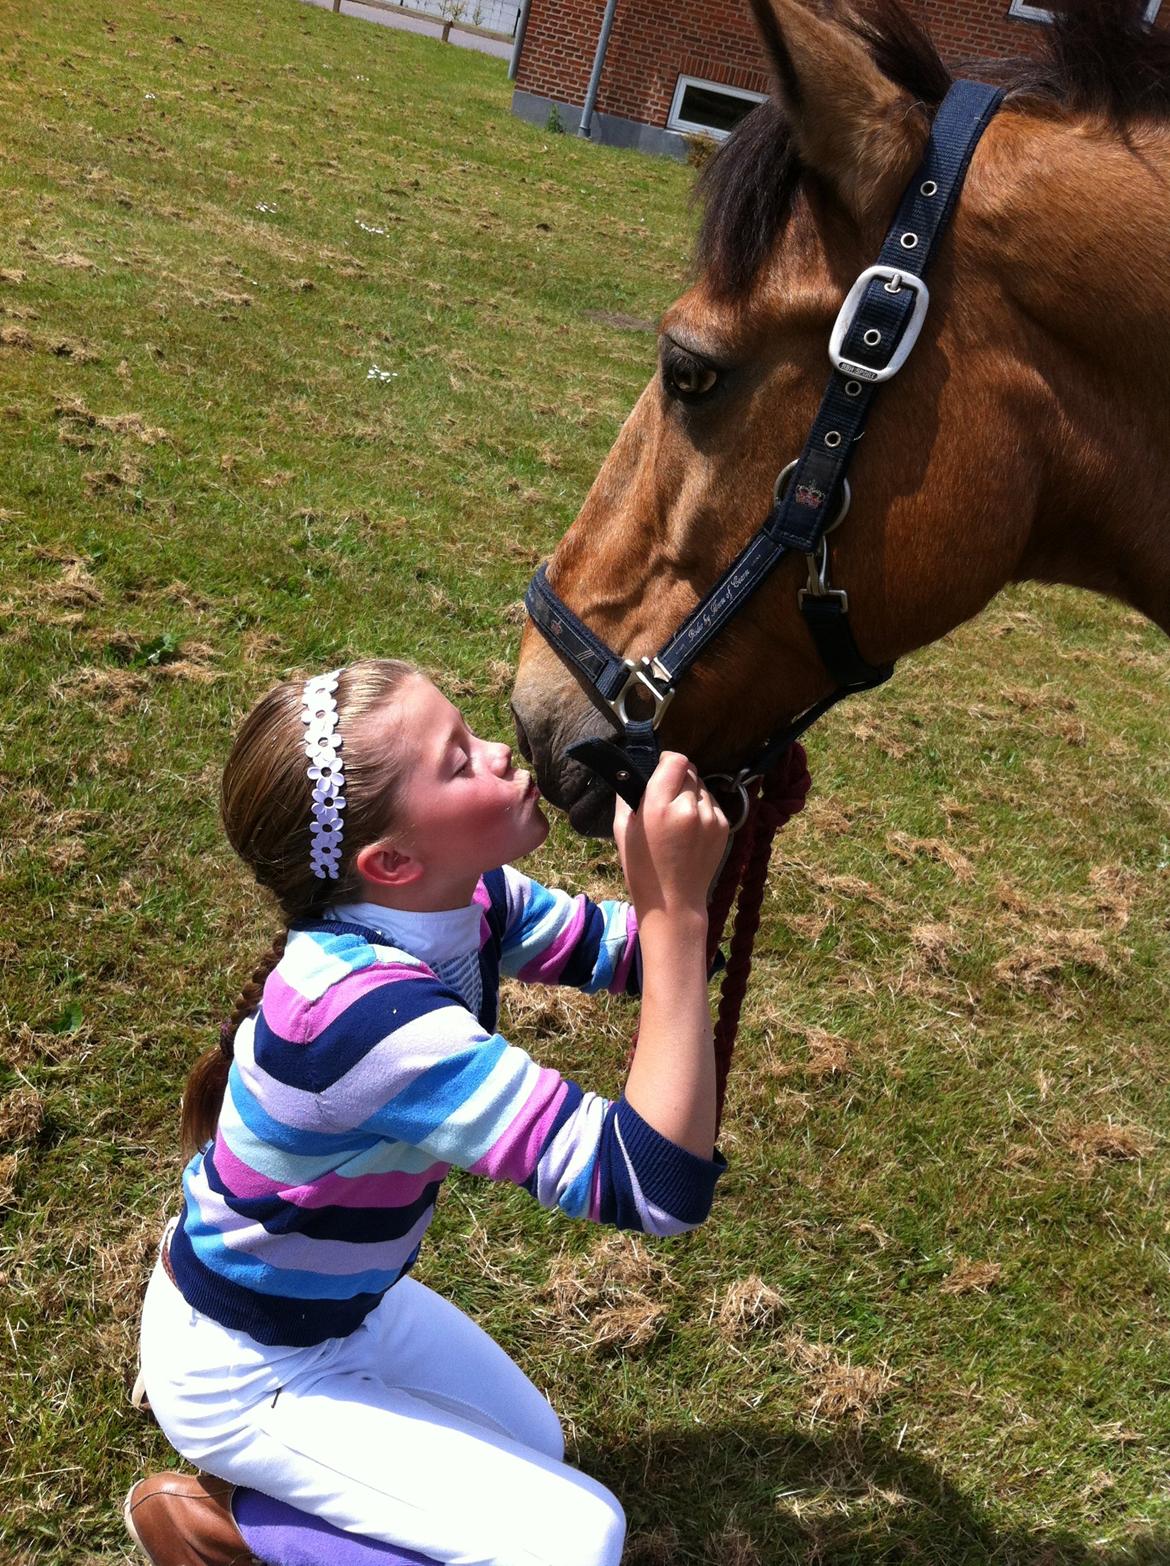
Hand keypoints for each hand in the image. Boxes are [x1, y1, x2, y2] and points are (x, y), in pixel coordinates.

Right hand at [613, 752, 727, 922]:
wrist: (674, 902)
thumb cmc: (642, 867)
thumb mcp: (622, 829)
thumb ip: (628, 794)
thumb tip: (634, 770)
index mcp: (659, 807)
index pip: (675, 760)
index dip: (667, 760)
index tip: (660, 769)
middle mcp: (688, 808)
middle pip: (689, 770)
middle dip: (677, 778)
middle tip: (666, 798)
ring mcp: (710, 818)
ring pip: (702, 786)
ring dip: (691, 792)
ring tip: (678, 817)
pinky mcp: (724, 826)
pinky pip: (712, 802)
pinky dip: (702, 807)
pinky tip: (690, 828)